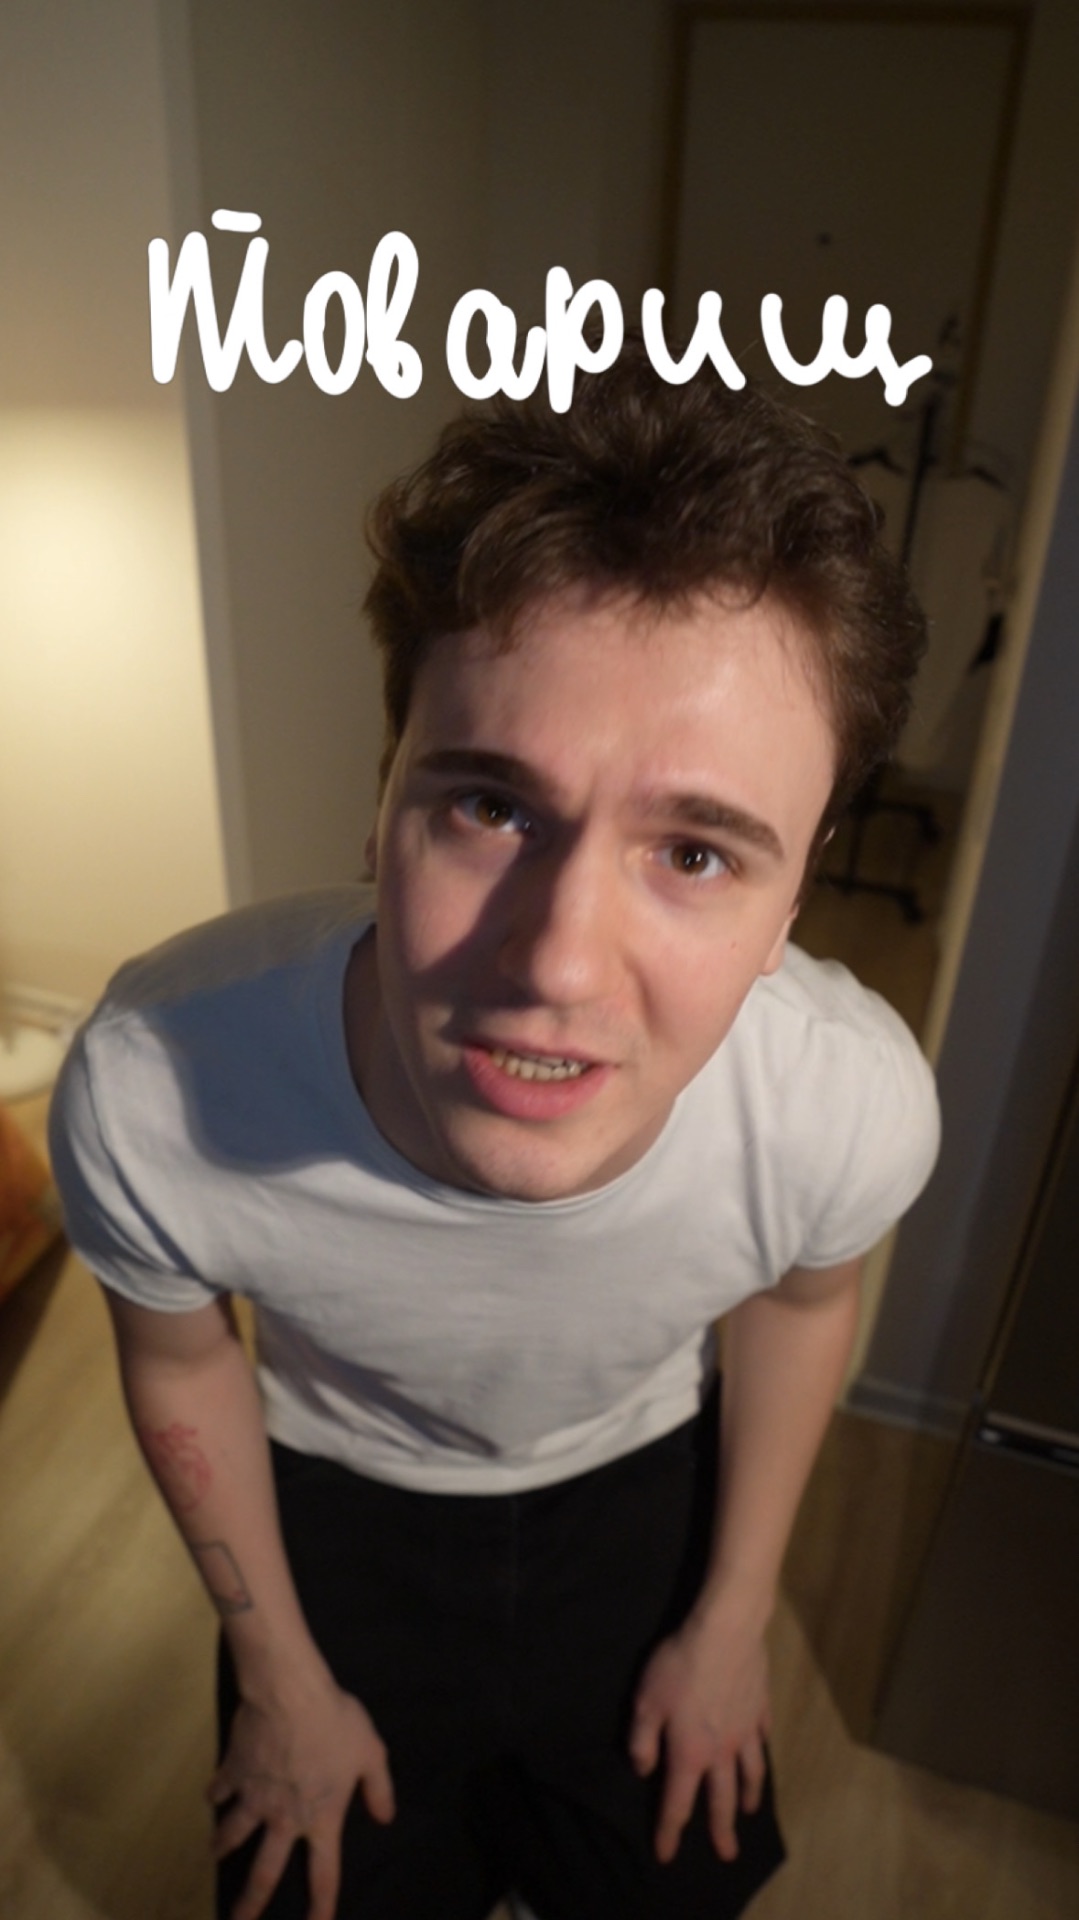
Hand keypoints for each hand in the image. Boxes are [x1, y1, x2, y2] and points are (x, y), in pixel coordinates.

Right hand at [209, 1670, 394, 1919]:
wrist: (290, 1694)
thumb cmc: (335, 1721)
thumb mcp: (370, 1753)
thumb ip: (379, 1788)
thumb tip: (386, 1817)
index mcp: (321, 1818)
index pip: (323, 1874)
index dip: (321, 1907)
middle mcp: (284, 1818)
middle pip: (263, 1873)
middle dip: (250, 1904)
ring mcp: (254, 1798)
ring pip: (231, 1835)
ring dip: (221, 1847)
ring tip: (213, 1854)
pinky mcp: (234, 1772)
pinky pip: (220, 1789)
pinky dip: (215, 1794)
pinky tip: (212, 1794)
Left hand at [628, 1599, 770, 1866]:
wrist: (726, 1633)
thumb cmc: (679, 1666)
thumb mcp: (645, 1702)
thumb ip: (642, 1741)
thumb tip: (644, 1771)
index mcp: (689, 1753)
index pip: (677, 1803)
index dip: (669, 1831)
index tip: (666, 1855)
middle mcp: (721, 1751)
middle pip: (721, 1799)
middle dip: (721, 1830)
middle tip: (727, 1855)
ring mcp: (745, 1731)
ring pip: (749, 1773)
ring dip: (748, 1796)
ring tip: (748, 1812)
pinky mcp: (760, 1708)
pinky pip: (762, 1738)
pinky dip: (760, 1752)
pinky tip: (759, 1753)